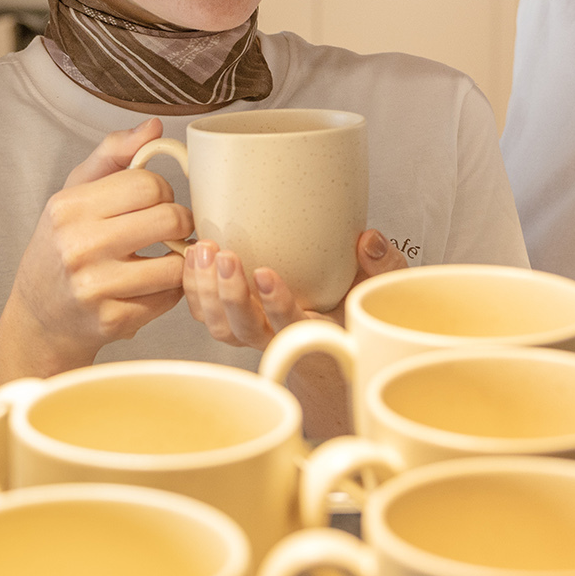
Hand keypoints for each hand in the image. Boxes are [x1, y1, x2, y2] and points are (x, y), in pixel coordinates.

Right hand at [0, 120, 190, 370]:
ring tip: (164, 257)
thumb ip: (111, 155)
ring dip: (178, 259)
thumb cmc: (61, 249)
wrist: (39, 317)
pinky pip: (170, 297)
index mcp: (69, 207)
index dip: (163, 191)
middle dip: (179, 222)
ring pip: (176, 263)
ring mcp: (96, 286)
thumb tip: (153, 128)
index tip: (156, 202)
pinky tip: (152, 285)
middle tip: (169, 229)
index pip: (148, 183)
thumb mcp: (74, 195)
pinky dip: (170, 290)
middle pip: (169, 218)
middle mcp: (79, 245)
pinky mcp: (113, 319)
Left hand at [182, 229, 408, 349]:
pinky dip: (192, 286)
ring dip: (205, 289)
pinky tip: (193, 255)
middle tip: (227, 256)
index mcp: (314, 329)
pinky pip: (203, 313)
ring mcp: (250, 330)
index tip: (266, 274)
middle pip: (244, 329)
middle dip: (230, 294)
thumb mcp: (376, 285)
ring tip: (204, 249)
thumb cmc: (351, 303)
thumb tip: (369, 240)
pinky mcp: (230, 318)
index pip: (292, 326)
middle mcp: (277, 335)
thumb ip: (382, 264)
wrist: (329, 328)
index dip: (277, 304)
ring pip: (219, 325)